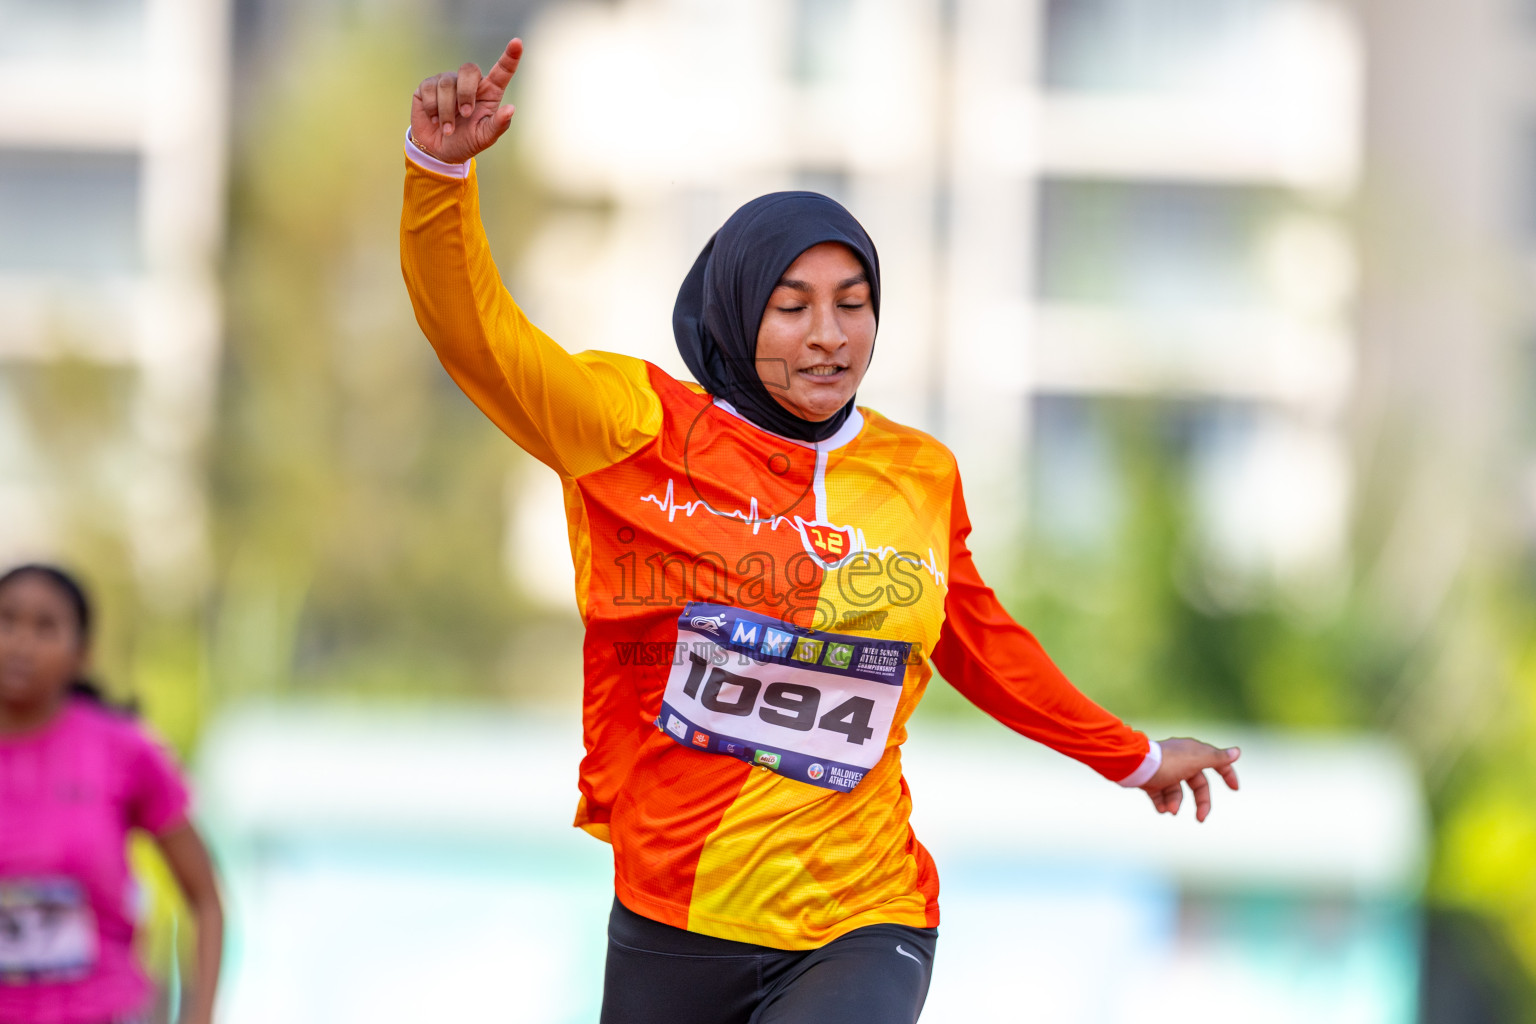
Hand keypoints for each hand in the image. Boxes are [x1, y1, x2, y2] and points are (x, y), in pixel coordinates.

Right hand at [410, 37, 522, 163]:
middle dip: (466, 93)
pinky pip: (429, 89)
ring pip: (447, 84)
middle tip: (466, 114)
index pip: (502, 71)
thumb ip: (498, 124)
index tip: (517, 43)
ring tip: (448, 129)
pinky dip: (433, 109)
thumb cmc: (467, 141)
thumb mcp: (485, 137)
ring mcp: (448, 82)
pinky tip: (434, 120)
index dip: (510, 56)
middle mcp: (469, 83)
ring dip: (448, 111)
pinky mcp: (427, 86)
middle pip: (469, 69)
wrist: (439, 151)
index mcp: (489, 92)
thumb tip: (510, 109)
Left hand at [1140, 737, 1239, 822]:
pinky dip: (1162, 803)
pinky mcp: (1150, 780)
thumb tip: (1237, 752)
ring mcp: (1164, 771)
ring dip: (1175, 803)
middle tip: (1200, 819)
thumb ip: (1216, 758)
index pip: (1216, 762)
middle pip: (1197, 784)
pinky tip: (1161, 809)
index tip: (1235, 789)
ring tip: (1170, 810)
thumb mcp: (1195, 760)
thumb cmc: (1166, 762)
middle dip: (1201, 802)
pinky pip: (1160, 795)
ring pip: (1177, 792)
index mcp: (1192, 752)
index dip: (1227, 774)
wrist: (1133, 765)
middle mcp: (1180, 761)